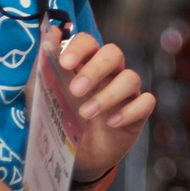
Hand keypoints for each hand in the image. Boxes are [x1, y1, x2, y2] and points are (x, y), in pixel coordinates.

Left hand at [50, 28, 154, 182]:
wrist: (74, 158)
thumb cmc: (60, 120)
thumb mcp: (44, 94)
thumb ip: (44, 64)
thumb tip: (50, 32)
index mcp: (86, 64)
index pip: (89, 42)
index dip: (79, 48)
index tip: (65, 63)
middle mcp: (109, 73)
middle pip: (114, 54)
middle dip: (95, 69)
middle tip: (75, 90)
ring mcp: (126, 92)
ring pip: (131, 78)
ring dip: (108, 95)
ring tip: (86, 113)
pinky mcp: (138, 113)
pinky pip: (145, 102)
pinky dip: (129, 111)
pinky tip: (111, 123)